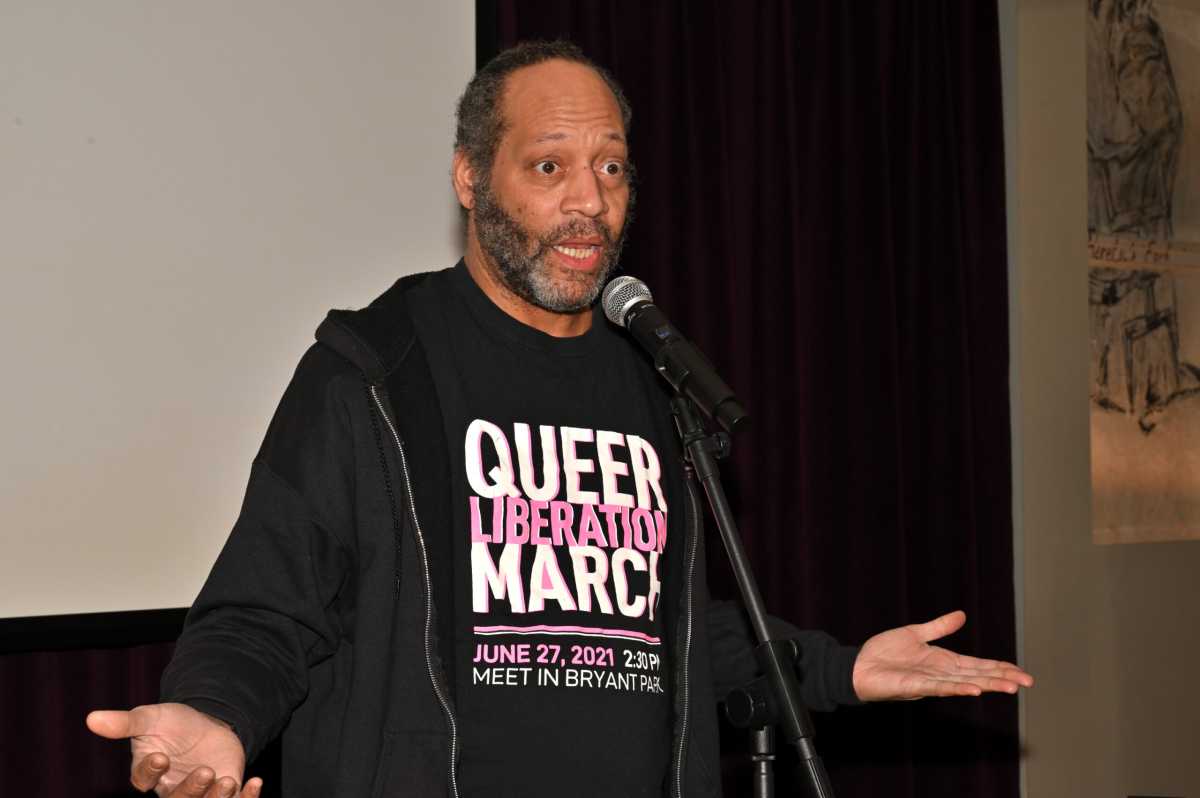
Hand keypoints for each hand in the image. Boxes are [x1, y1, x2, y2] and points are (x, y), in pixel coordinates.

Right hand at [86, 703, 262, 796]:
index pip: (143, 781)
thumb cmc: (173, 723)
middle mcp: (172, 788)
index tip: (160, 757)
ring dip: (217, 797)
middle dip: (191, 790)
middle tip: (205, 771)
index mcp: (149, 773)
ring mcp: (199, 792)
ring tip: (227, 780)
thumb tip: (91, 718)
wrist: (207, 723)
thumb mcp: (151, 717)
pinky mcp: (224, 791)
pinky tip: (255, 782)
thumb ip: (125, 722)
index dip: (150, 772)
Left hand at [851, 610, 1033, 701]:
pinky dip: (957, 688)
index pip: (978, 666)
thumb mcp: (915, 634)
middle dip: (1003, 679)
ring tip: (1010, 687)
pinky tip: (974, 690)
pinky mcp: (915, 686)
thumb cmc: (884, 653)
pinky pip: (939, 688)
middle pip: (978, 676)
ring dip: (988, 685)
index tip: (1022, 673)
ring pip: (965, 684)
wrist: (858, 665)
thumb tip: (962, 615)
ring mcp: (930, 681)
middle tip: (1027, 682)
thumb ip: (939, 627)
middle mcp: (941, 674)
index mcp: (943, 662)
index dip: (1000, 668)